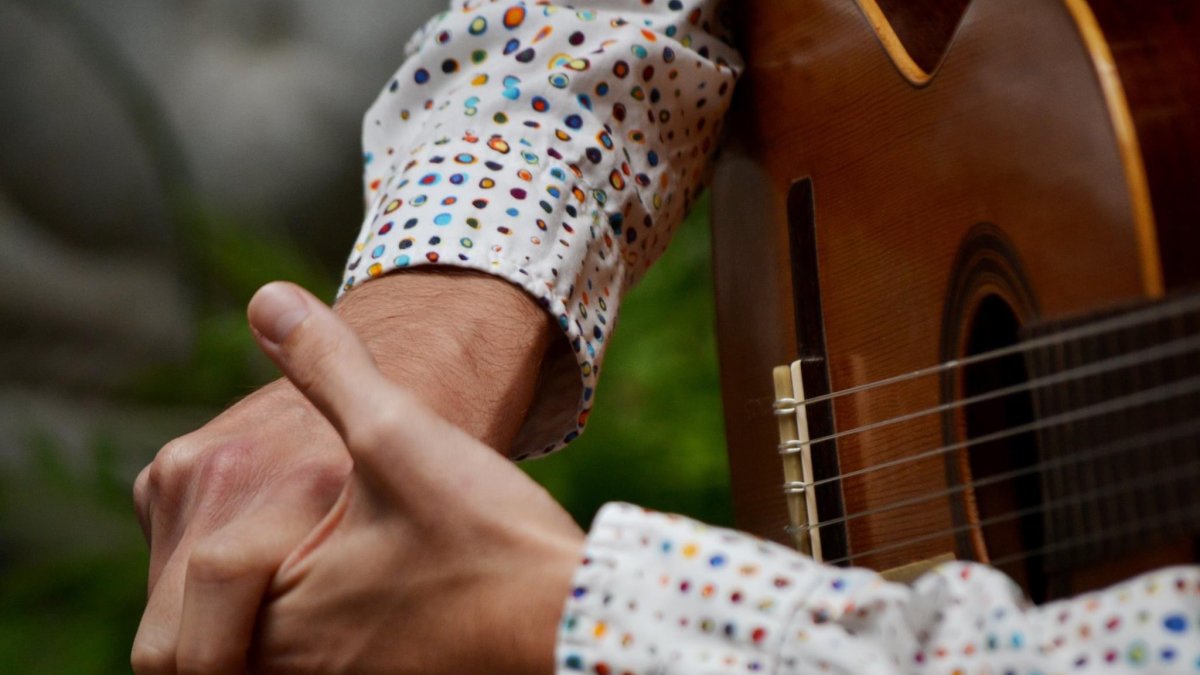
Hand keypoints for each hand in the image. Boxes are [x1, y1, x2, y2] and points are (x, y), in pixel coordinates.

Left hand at [132, 271, 557, 673]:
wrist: (566, 612)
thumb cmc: (488, 536)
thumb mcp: (400, 435)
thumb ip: (328, 367)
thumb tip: (268, 299)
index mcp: (276, 618)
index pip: (194, 592)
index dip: (219, 530)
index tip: (284, 490)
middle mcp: (293, 670)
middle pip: (210, 629)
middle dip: (224, 575)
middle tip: (283, 519)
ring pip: (255, 646)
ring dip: (262, 595)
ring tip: (318, 538)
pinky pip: (299, 658)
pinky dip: (301, 614)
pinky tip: (354, 572)